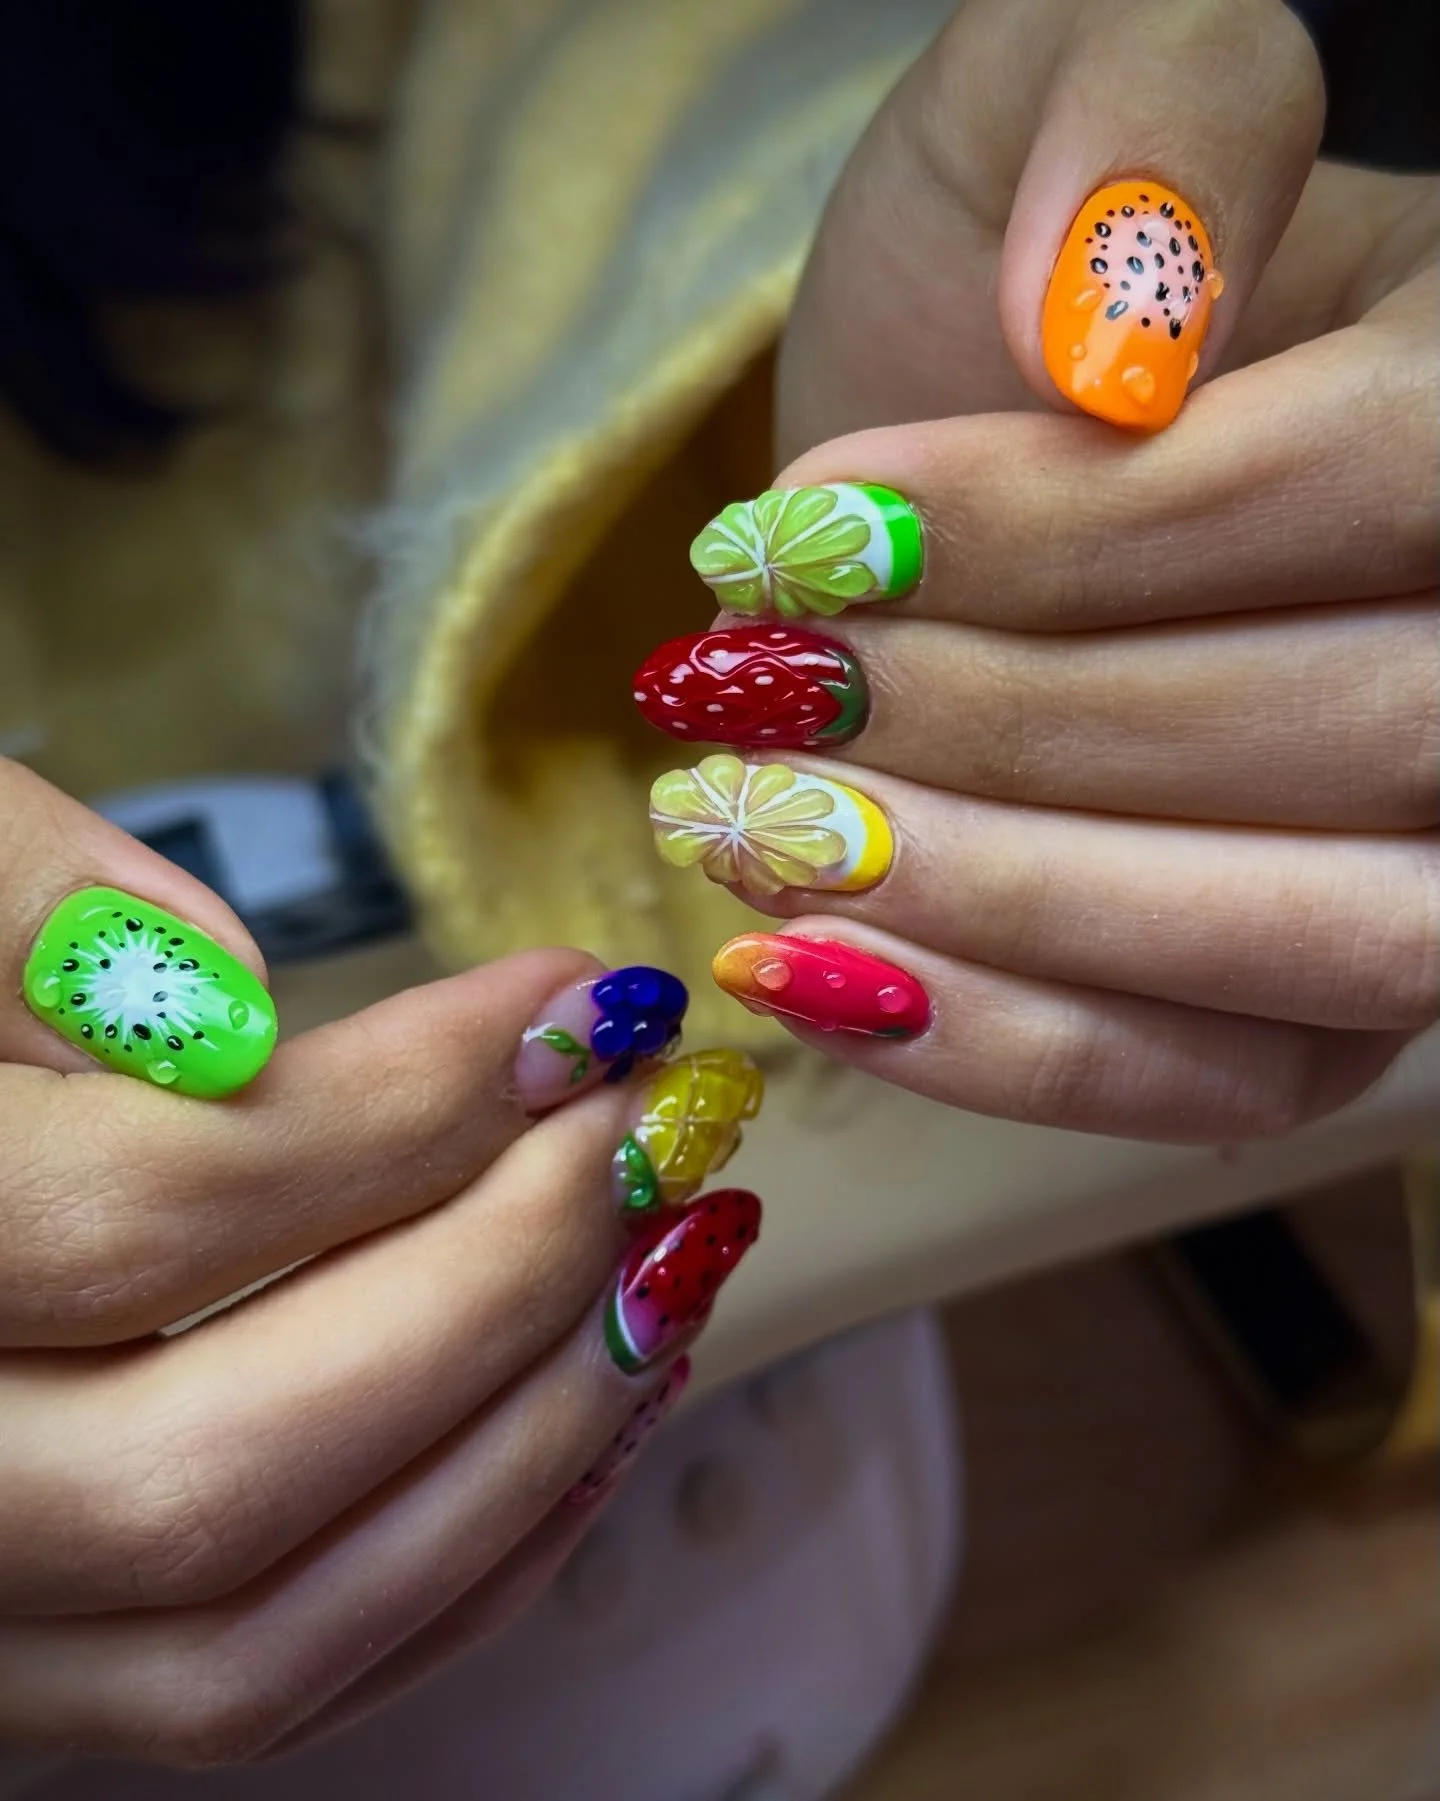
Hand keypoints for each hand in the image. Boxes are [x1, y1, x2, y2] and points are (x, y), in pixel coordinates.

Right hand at [0, 758, 762, 1763]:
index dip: (403, 1104)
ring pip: (257, 1636)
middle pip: (218, 1468)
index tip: (574, 1005)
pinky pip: (260, 1693)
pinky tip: (586, 1407)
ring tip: (663, 1262)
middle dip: (496, 1283)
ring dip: (522, 1446)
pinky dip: (464, 1564)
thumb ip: (18, 908)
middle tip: (646, 1130)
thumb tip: (237, 999)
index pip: (144, 1215)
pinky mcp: (32, 1680)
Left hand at [635, 0, 1437, 1142]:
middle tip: (771, 700)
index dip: (1080, 532)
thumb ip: (1147, 105)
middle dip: (1015, 732)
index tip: (818, 544)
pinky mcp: (1316, 1007)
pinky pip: (1218, 1080)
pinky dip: (1011, 1050)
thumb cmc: (1008, 262)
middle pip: (1354, 736)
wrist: (954, 453)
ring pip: (1313, 942)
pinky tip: (815, 973)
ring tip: (759, 836)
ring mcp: (1427, 852)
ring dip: (1008, 905)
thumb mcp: (1059, 81)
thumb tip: (1119, 336)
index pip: (1367, 481)